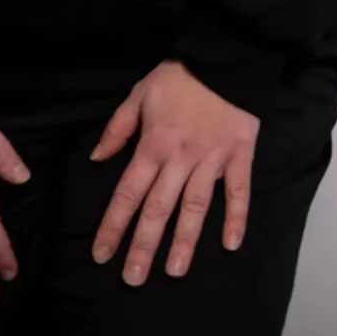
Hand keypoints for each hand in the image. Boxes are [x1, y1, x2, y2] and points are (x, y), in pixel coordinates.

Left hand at [90, 60, 259, 285]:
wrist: (226, 56)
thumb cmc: (180, 76)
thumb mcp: (139, 95)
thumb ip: (117, 129)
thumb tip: (96, 160)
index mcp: (153, 145)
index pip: (128, 193)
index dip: (113, 225)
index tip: (102, 254)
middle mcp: (181, 158)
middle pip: (158, 208)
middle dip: (144, 246)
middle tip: (132, 279)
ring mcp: (213, 158)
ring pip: (195, 206)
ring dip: (184, 240)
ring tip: (175, 271)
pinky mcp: (240, 154)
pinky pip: (238, 190)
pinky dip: (236, 217)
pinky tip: (230, 244)